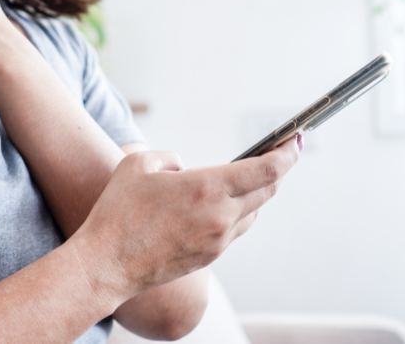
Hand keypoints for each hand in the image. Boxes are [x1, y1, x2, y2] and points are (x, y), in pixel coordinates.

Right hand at [72, 137, 300, 300]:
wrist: (108, 263)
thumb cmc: (118, 212)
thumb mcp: (139, 164)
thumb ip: (169, 157)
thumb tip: (185, 168)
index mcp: (206, 188)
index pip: (266, 171)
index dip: (287, 154)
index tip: (295, 140)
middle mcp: (220, 216)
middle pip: (267, 191)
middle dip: (278, 170)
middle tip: (279, 153)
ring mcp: (217, 240)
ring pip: (253, 212)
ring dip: (257, 193)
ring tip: (248, 177)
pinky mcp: (209, 256)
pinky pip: (236, 229)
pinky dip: (239, 212)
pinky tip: (223, 205)